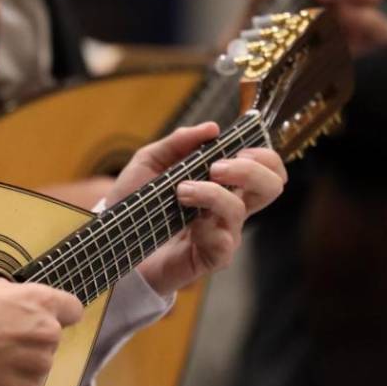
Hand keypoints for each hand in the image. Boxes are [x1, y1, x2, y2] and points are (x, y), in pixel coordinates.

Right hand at [0, 271, 84, 385]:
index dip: (58, 313)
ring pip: (37, 365)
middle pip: (49, 339)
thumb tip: (11, 301)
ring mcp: (38, 367)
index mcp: (40, 303)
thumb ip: (7, 293)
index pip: (72, 309)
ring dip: (20, 364)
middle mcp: (47, 334)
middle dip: (29, 340)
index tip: (43, 318)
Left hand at [109, 123, 286, 296]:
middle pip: (272, 187)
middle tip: (217, 167)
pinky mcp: (212, 257)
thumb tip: (212, 128)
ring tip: (181, 191)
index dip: (263, 155)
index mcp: (224, 183)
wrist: (114, 241)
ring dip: (212, 193)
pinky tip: (185, 225)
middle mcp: (230, 207)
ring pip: (239, 209)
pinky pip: (223, 242)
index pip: (265, 168)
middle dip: (250, 170)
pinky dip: (205, 227)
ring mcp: (224, 233)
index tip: (236, 148)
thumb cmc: (137, 202)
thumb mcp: (149, 162)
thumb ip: (178, 143)